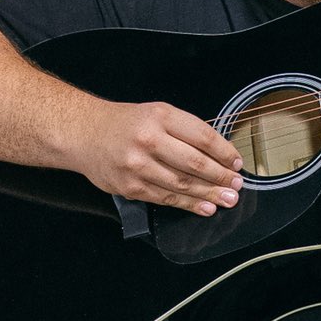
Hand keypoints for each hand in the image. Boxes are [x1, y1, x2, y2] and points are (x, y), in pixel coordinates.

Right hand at [74, 99, 244, 215]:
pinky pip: (166, 198)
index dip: (224, 152)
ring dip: (209, 194)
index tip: (237, 163)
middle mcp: (149, 140)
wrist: (84, 134)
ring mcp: (138, 165)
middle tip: (237, 185)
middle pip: (194, 163)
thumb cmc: (125, 124)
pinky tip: (204, 207)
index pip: (201, 136)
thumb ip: (184, 131)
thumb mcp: (156, 113)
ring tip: (227, 199)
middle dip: (220, 177)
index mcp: (160, 116)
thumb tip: (219, 155)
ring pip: (182, 184)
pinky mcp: (131, 187)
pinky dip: (188, 204)